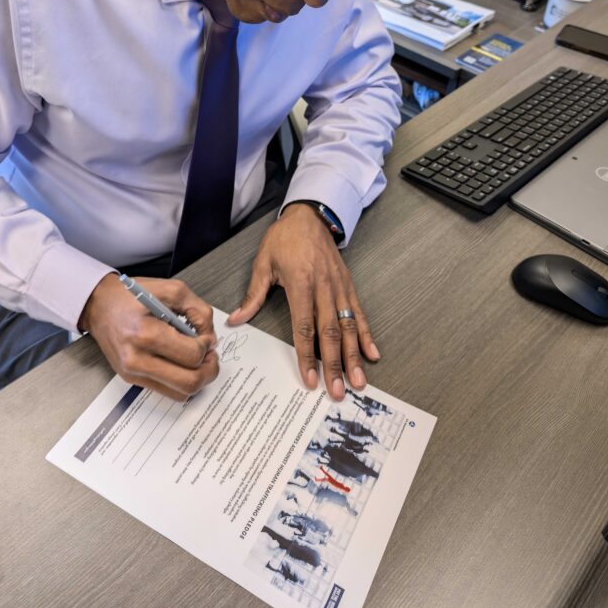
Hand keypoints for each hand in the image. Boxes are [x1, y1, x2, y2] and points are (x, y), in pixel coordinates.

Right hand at [78, 274, 218, 400]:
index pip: (191, 355)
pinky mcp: (131, 380)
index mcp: (145, 333)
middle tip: (210, 355)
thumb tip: (211, 338)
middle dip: (209, 370)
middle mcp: (137, 359)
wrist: (98, 305)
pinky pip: (167, 392)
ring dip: (197, 379)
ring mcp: (133, 373)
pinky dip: (181, 382)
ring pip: (180, 393)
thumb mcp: (171, 290)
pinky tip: (182, 365)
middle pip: (188, 382)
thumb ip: (198, 311)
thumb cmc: (131, 295)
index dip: (207, 347)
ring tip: (198, 361)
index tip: (205, 337)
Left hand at [226, 204, 378, 399]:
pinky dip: (366, 335)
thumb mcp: (263, 263)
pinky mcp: (348, 285)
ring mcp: (339, 287)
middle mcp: (324, 288)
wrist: (309, 215)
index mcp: (301, 283)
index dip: (307, 355)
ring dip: (354, 356)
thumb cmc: (284, 238)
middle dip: (334, 365)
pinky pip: (359, 313)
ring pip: (348, 327)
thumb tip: (235, 319)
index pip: (304, 327)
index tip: (310, 379)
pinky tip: (372, 354)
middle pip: (330, 333)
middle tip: (338, 391)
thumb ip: (253, 294)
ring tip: (359, 381)